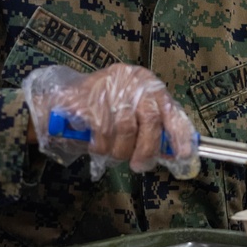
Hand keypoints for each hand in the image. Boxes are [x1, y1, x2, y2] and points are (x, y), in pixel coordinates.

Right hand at [23, 62, 196, 173]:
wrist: (63, 100)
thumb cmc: (105, 109)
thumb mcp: (133, 111)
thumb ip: (152, 128)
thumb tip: (173, 153)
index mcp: (149, 84)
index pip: (171, 109)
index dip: (180, 134)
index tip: (183, 156)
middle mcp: (134, 81)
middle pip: (150, 120)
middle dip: (146, 149)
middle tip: (140, 165)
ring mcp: (112, 87)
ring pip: (126, 128)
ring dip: (120, 150)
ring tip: (114, 155)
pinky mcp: (91, 98)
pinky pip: (103, 131)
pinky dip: (102, 146)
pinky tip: (98, 147)